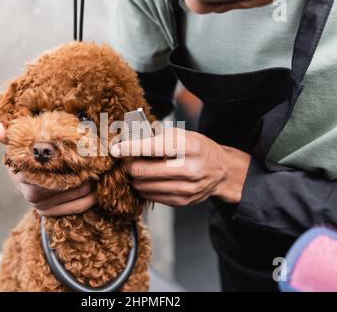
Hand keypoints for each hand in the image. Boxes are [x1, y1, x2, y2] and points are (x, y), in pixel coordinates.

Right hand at [0, 123, 96, 216]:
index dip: (79, 161)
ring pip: (82, 194)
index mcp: (27, 178)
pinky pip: (81, 206)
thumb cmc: (23, 157)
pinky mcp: (51, 214)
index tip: (90, 151)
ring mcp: (43, 207)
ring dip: (93, 182)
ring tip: (98, 170)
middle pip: (75, 182)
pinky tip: (95, 185)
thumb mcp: (16, 145)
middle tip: (99, 159)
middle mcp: (35, 197)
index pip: (62, 171)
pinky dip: (92, 196)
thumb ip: (8, 137)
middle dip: (89, 171)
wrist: (18, 177)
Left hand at [110, 127, 250, 205]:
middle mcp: (190, 169)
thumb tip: (128, 142)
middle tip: (127, 159)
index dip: (130, 148)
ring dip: (135, 177)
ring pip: (143, 186)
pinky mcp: (181, 201)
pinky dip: (144, 187)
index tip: (115, 149)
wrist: (221, 171)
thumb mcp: (184, 135)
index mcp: (190, 147)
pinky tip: (149, 179)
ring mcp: (186, 188)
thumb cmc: (198, 149)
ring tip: (139, 168)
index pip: (153, 147)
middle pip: (142, 171)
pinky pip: (150, 196)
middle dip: (129, 164)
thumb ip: (158, 137)